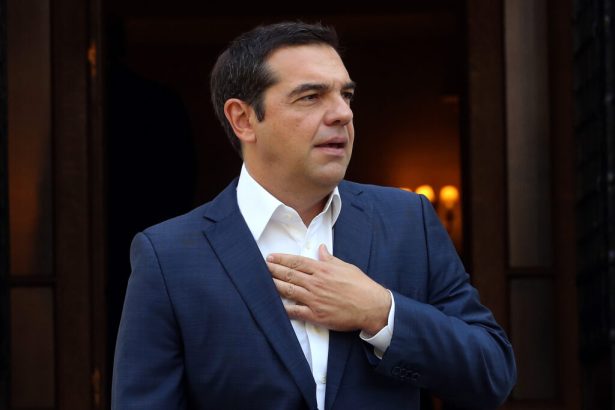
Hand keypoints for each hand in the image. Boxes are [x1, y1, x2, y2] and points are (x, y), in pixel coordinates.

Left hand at [266, 244, 390, 333]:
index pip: (297, 262)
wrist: (371, 306)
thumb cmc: (360, 286)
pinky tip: (275, 305)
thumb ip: (330, 259)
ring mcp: (314, 299)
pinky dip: (284, 308)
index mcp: (323, 269)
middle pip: (289, 275)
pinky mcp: (316, 315)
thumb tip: (321, 249)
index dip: (282, 259)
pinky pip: (295, 311)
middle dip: (273, 270)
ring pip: (289, 290)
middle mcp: (316, 283)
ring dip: (274, 285)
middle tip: (260, 267)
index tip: (271, 257)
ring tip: (262, 281)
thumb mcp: (346, 267)